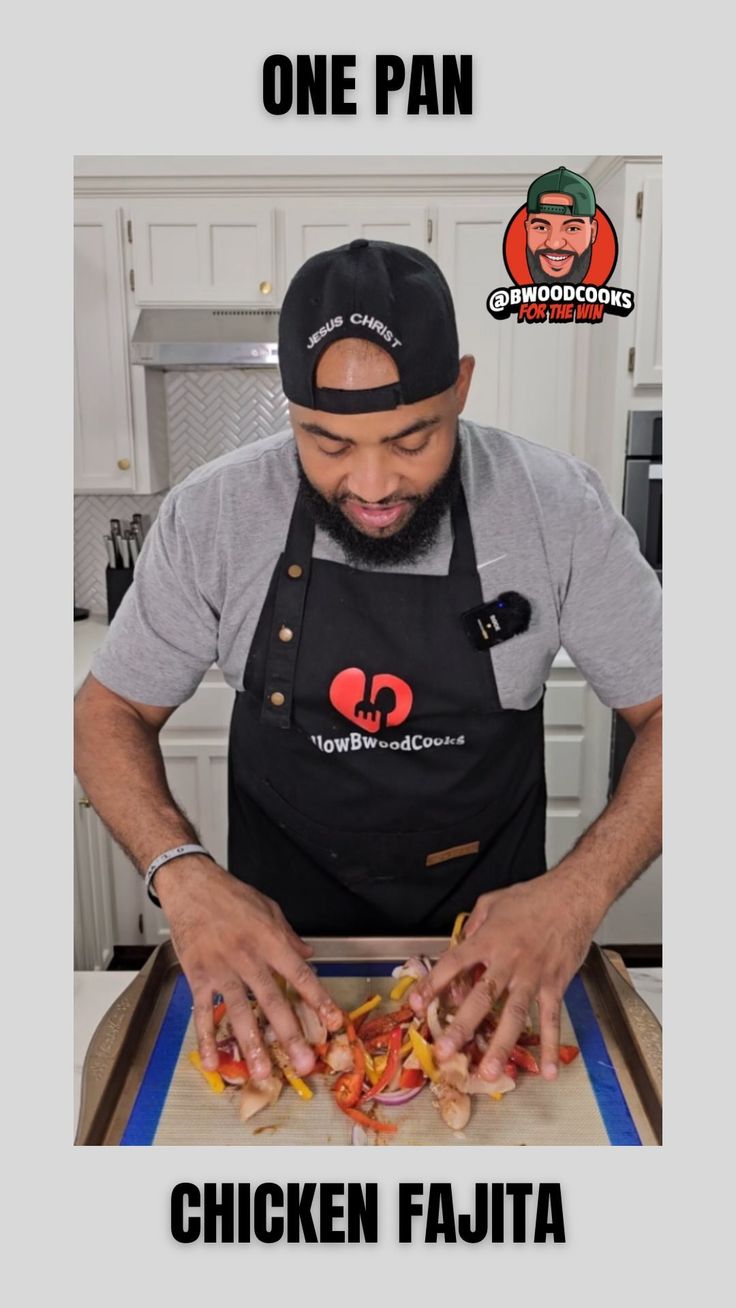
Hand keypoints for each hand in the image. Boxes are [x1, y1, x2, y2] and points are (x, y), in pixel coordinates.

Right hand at [155, 856, 343, 1078]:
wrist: (191, 886)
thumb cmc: (231, 895)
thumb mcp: (269, 909)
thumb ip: (289, 936)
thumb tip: (309, 955)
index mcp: (270, 940)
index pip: (300, 974)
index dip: (318, 1000)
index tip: (333, 1022)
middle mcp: (248, 958)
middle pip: (272, 1001)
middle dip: (289, 1035)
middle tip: (302, 1063)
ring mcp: (222, 969)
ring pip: (239, 1012)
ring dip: (252, 1044)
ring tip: (262, 1072)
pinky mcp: (198, 977)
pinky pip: (203, 1012)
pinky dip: (207, 1038)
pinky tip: (214, 1061)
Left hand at [409, 872, 595, 1081]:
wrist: (573, 896)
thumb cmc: (532, 897)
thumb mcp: (491, 902)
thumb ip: (471, 925)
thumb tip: (458, 948)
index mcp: (488, 939)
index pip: (453, 964)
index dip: (432, 984)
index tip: (416, 1005)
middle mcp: (509, 960)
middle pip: (482, 997)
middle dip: (463, 1026)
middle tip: (446, 1052)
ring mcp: (534, 976)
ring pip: (515, 1014)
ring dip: (502, 1045)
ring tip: (489, 1073)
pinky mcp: (556, 985)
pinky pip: (552, 1019)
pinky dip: (551, 1046)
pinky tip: (547, 1072)